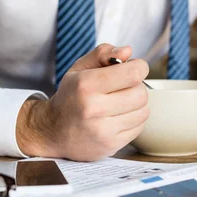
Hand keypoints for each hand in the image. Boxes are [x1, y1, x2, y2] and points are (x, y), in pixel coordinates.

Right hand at [16, 44, 149, 160]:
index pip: (133, 73)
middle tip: (123, 88)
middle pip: (141, 93)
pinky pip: (139, 128)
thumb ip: (103, 53)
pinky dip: (133, 121)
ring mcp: (102, 130)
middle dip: (136, 87)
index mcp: (86, 85)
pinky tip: (118, 117)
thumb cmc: (70, 96)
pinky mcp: (110, 145)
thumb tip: (128, 51)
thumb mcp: (79, 69)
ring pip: (143, 111)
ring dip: (137, 105)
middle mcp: (94, 108)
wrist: (53, 132)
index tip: (133, 68)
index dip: (139, 67)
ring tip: (120, 103)